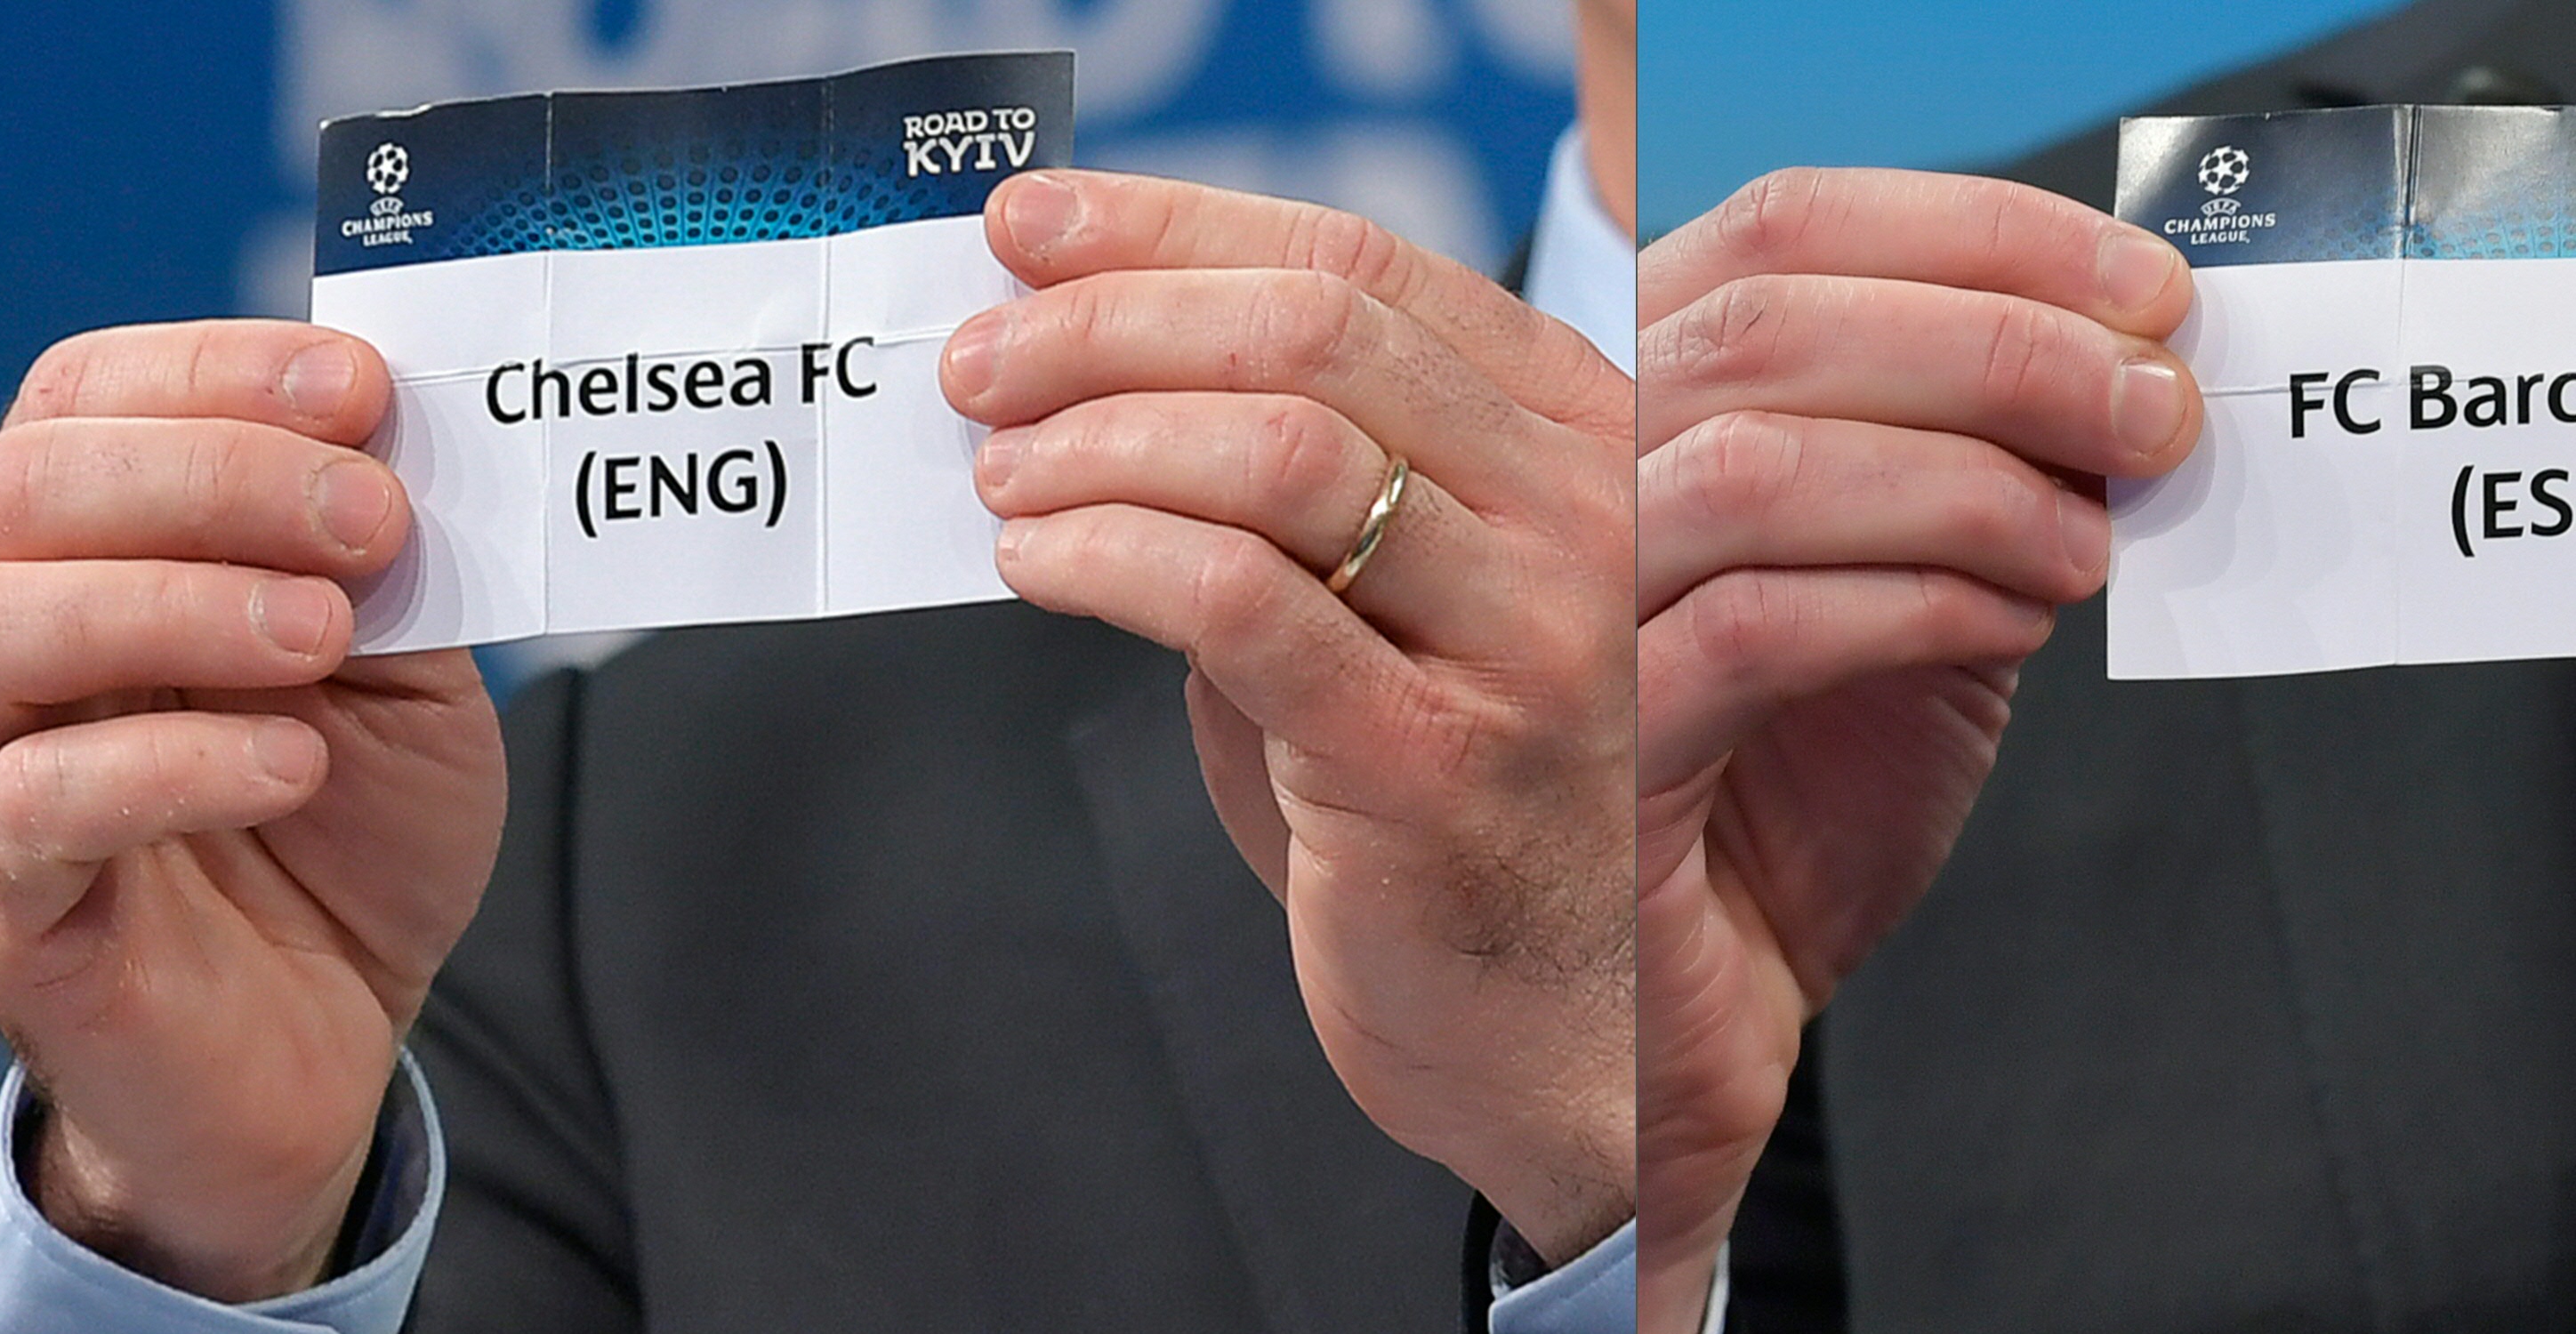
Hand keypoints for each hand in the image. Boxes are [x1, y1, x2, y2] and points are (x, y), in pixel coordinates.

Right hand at [0, 321, 506, 1299]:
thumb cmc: (350, 834)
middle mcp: (5, 646)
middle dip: (211, 474)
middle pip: (20, 488)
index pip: (79, 403)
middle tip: (369, 520)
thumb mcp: (410, 673)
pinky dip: (171, 765)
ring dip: (171, 601)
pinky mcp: (5, 910)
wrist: (331, 1035)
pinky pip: (34, 808)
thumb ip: (392, 564)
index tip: (362, 387)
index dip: (210, 370)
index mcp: (94, 556)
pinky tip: (290, 762)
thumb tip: (397, 436)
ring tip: (321, 631)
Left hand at [940, 171, 1635, 1261]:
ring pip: (1278, 447)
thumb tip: (1080, 368)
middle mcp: (1592, 517)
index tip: (1035, 229)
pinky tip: (1042, 566)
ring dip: (1095, 438)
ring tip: (1005, 478)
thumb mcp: (1403, 609)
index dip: (1177, 227)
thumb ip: (1297, 487)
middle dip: (1110, 321)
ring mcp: (1534, 639)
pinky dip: (1106, 554)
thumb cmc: (1465, 828)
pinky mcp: (1439, 763)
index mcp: (1591, 443)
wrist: (1582, 1056)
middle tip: (983, 360)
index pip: (1369, 266)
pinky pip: (1238, 601)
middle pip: (1319, 331)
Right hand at [1631, 168, 2196, 1327]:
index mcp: (1643, 397)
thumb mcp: (1908, 608)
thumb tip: (2136, 379)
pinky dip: (1916, 598)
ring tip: (2098, 533)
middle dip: (2005, 341)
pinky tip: (2019, 617)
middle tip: (2159, 407)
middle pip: (1768, 316)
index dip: (1982, 232)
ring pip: (1753, 459)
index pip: (1783, 228)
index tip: (2148, 289)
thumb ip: (1977, 482)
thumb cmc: (1781, 813)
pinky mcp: (1589, 747)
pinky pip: (1756, 628)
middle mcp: (1572, 475)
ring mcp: (1560, 606)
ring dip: (1970, 473)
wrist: (1668, 1026)